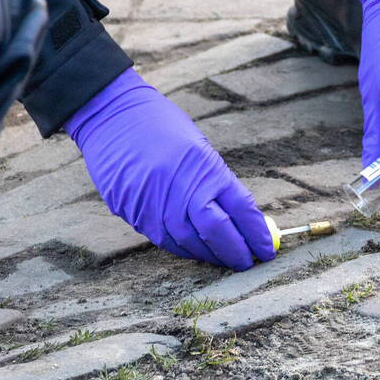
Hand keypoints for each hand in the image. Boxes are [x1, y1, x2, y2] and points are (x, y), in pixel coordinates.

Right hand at [65, 68, 274, 269]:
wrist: (111, 116)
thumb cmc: (161, 126)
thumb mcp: (199, 148)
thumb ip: (218, 184)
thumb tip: (242, 220)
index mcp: (205, 169)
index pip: (241, 210)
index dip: (257, 234)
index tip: (268, 249)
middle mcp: (181, 190)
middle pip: (218, 233)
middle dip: (237, 253)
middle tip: (249, 263)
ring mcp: (156, 205)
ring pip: (190, 244)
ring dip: (212, 256)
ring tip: (226, 260)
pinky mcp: (135, 214)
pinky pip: (165, 241)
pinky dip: (186, 250)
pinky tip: (197, 251)